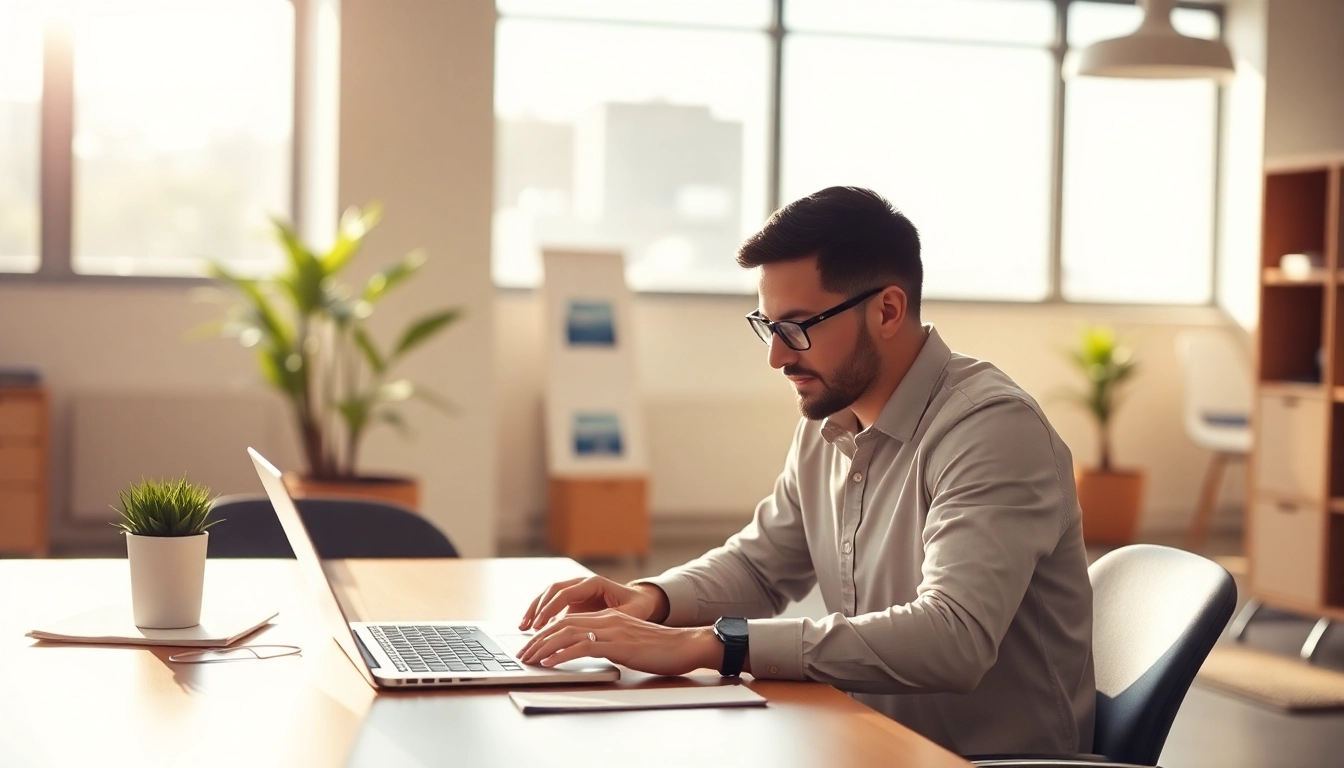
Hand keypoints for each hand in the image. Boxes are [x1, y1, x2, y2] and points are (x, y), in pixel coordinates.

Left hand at [517, 610, 722, 676]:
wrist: (685, 645)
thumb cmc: (661, 649)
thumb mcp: (629, 643)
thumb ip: (609, 643)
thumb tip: (590, 652)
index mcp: (609, 618)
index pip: (569, 620)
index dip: (547, 631)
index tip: (532, 644)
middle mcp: (607, 619)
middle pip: (562, 624)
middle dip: (538, 638)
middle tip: (523, 652)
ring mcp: (612, 630)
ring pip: (567, 633)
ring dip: (543, 646)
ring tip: (529, 657)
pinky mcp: (617, 644)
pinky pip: (582, 646)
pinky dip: (561, 654)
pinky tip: (550, 662)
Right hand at [519, 576, 665, 630]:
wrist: (639, 601)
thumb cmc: (637, 606)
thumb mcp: (632, 612)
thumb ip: (617, 617)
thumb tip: (602, 626)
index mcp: (594, 583)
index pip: (567, 592)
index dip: (552, 607)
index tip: (542, 622)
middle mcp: (582, 583)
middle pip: (553, 590)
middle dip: (539, 608)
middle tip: (530, 627)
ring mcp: (575, 591)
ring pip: (548, 595)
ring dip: (535, 610)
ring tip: (524, 627)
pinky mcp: (572, 601)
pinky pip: (551, 604)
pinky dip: (540, 614)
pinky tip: (532, 628)